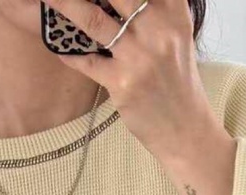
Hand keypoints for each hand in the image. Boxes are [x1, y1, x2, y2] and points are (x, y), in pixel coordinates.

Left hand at [38, 0, 225, 163]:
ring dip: (64, 5)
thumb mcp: (176, 38)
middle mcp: (158, 30)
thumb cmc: (177, 83)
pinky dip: (69, 54)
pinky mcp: (123, 83)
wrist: (186, 130)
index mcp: (174, 14)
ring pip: (93, 20)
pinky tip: (59, 48)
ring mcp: (139, 57)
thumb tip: (121, 2)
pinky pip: (86, 62)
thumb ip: (157, 10)